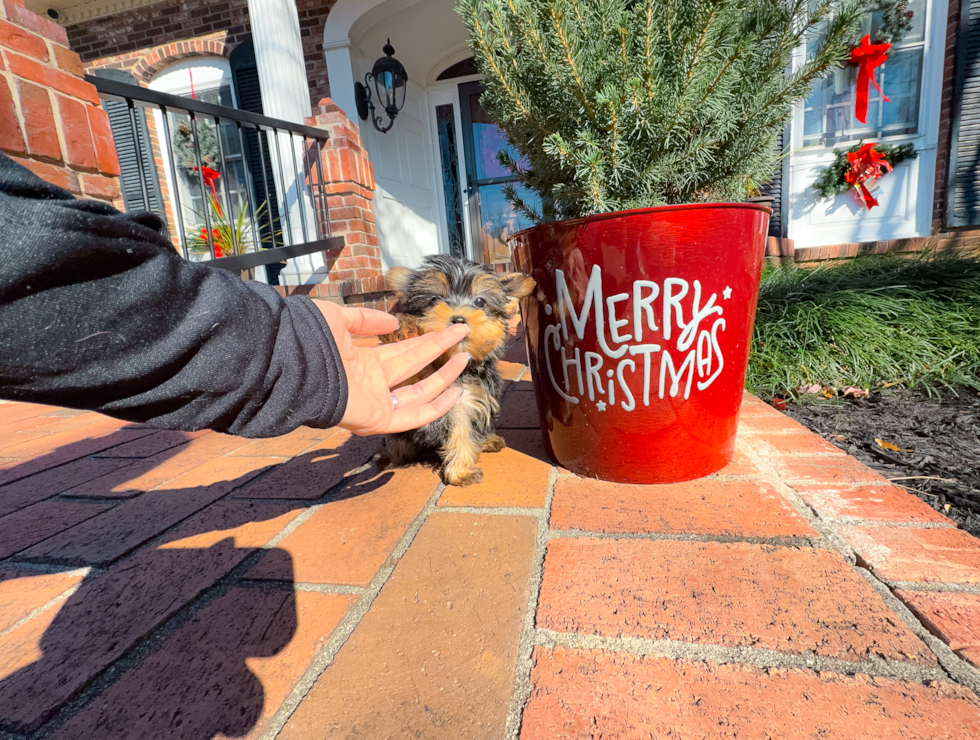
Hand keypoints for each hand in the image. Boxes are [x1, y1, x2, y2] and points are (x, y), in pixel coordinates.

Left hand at [314, 301, 469, 435]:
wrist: (292, 363)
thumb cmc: (309, 340)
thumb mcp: (338, 318)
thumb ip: (365, 319)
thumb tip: (393, 322)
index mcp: (362, 360)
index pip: (402, 351)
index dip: (426, 340)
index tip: (448, 329)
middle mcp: (371, 381)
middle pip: (414, 366)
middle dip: (439, 350)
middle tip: (463, 335)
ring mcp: (376, 401)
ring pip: (419, 391)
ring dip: (443, 376)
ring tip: (465, 359)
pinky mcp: (378, 419)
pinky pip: (413, 415)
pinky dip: (436, 407)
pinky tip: (454, 393)